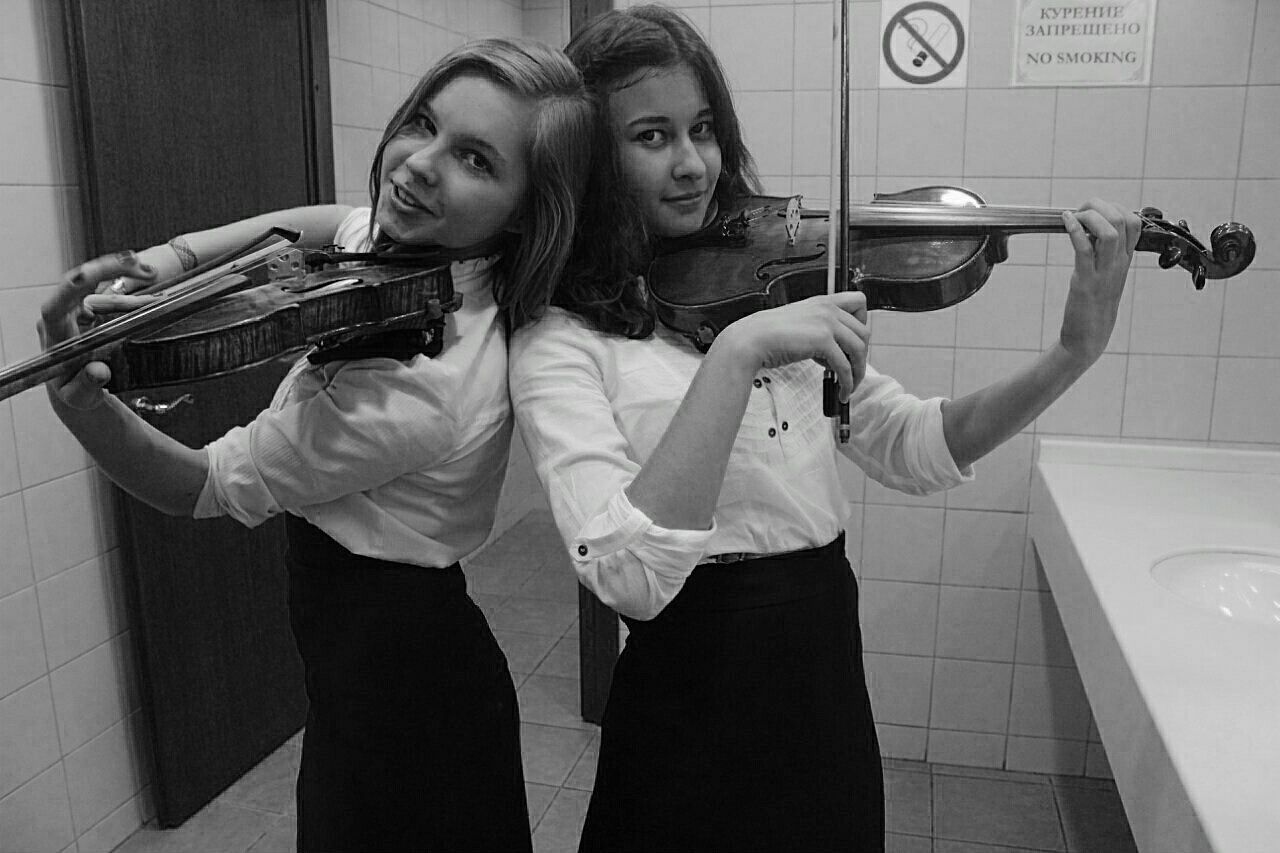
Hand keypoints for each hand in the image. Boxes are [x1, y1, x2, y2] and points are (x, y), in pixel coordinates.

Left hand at [38, 251, 157, 409]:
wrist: (77, 387)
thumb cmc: (72, 392)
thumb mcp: (79, 396)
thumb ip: (87, 385)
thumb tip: (99, 371)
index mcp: (53, 332)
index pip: (57, 304)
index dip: (72, 287)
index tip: (88, 276)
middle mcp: (63, 315)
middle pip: (82, 284)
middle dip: (109, 270)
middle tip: (138, 266)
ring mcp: (78, 310)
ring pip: (105, 291)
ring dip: (129, 283)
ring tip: (152, 281)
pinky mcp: (93, 310)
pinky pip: (115, 299)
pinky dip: (134, 299)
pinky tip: (151, 299)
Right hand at [716, 291, 869, 401]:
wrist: (751, 340)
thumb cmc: (768, 335)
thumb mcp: (799, 323)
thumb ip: (818, 329)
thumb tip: (831, 352)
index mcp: (822, 301)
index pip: (859, 302)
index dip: (863, 322)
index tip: (853, 341)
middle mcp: (827, 309)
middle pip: (864, 332)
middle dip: (861, 355)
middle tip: (853, 370)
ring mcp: (826, 323)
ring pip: (859, 349)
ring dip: (858, 372)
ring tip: (849, 386)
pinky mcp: (822, 341)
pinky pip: (845, 366)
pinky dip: (847, 382)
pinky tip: (841, 391)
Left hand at [1058, 198, 1141, 365]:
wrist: (1088, 337)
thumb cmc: (1093, 305)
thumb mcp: (1104, 274)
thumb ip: (1101, 253)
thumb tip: (1089, 228)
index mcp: (1125, 260)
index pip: (1134, 222)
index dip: (1114, 207)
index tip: (1094, 209)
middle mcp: (1119, 264)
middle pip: (1122, 219)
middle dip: (1099, 205)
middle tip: (1080, 209)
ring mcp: (1104, 273)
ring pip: (1109, 231)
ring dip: (1089, 216)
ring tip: (1074, 216)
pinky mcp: (1085, 282)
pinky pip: (1084, 249)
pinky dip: (1075, 230)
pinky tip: (1065, 222)